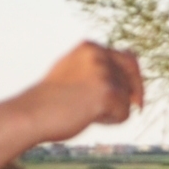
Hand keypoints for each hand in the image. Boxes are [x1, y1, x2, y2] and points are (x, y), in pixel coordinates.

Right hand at [29, 42, 143, 138]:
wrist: (31, 113)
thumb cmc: (49, 100)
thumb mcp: (73, 73)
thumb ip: (96, 71)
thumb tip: (127, 82)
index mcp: (90, 47)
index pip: (129, 58)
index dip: (135, 79)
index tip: (136, 98)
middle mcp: (99, 55)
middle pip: (133, 79)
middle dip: (131, 96)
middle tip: (134, 109)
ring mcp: (103, 73)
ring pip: (127, 99)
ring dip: (112, 111)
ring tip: (86, 113)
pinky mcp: (107, 94)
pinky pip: (124, 114)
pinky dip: (111, 121)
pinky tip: (89, 119)